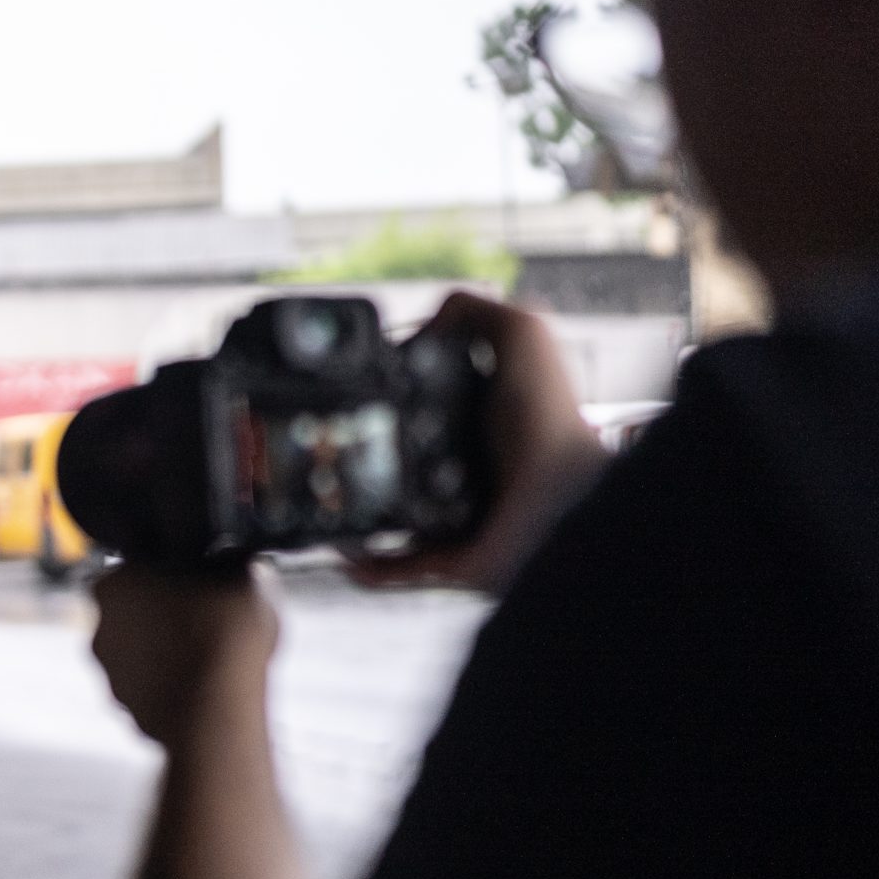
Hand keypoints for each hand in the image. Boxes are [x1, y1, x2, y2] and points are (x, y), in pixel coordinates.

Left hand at [91, 560, 279, 749]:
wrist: (218, 709)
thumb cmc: (225, 632)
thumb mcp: (242, 574)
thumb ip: (224, 563)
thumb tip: (230, 561)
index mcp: (113, 583)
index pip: (140, 568)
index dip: (173, 573)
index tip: (201, 583)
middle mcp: (99, 627)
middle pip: (137, 612)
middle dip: (166, 614)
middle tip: (208, 619)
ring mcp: (109, 671)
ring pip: (142, 653)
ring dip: (169, 652)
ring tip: (211, 655)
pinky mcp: (127, 707)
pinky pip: (152, 688)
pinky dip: (172, 685)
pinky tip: (204, 685)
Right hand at [349, 290, 607, 594]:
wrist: (560, 497)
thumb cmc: (550, 420)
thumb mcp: (522, 335)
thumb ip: (475, 311)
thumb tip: (421, 322)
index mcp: (475, 417)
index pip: (416, 404)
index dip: (381, 397)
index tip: (347, 395)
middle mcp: (464, 467)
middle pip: (394, 459)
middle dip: (355, 456)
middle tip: (321, 448)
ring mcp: (456, 514)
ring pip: (388, 514)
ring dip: (350, 512)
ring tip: (317, 502)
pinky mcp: (449, 557)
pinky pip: (395, 567)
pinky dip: (364, 564)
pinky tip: (341, 550)